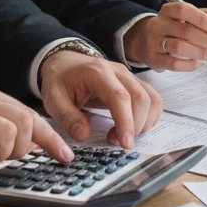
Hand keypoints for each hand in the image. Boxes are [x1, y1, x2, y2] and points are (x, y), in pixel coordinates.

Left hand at [39, 50, 163, 149]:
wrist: (65, 62)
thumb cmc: (60, 80)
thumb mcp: (53, 99)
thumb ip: (68, 117)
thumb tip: (83, 136)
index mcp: (97, 72)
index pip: (120, 97)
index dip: (126, 122)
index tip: (125, 144)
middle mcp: (118, 71)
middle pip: (141, 98)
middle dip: (136, 126)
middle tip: (118, 143)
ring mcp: (129, 76)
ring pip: (152, 99)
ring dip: (145, 123)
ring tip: (124, 136)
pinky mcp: (134, 82)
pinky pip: (152, 99)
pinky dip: (149, 117)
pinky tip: (133, 127)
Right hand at [122, 3, 206, 71]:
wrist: (144, 42)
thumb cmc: (171, 29)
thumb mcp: (184, 19)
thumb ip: (202, 16)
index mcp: (167, 11)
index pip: (184, 10)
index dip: (203, 19)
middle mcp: (157, 24)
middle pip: (185, 31)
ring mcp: (153, 42)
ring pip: (179, 47)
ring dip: (201, 52)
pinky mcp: (153, 59)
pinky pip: (173, 64)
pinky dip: (190, 64)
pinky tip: (200, 63)